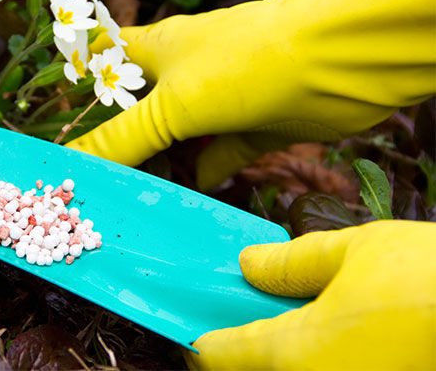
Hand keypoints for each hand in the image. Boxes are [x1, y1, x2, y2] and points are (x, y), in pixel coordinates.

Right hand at [66, 0, 434, 188]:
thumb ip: (121, 139)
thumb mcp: (172, 103)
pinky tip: (183, 206)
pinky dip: (202, 181)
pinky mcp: (250, 129)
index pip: (103, 63)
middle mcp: (183, 74)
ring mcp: (218, 102)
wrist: (339, 62)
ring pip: (177, 142)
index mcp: (155, 50)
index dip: (79, 89)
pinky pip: (216, 160)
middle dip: (117, 145)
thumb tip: (70, 169)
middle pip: (138, 113)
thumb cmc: (244, 63)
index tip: (55, 126)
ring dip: (159, 170)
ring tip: (127, 206)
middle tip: (88, 184)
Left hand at [184, 220, 435, 369]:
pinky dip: (317, 358)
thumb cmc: (430, 281)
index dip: (201, 337)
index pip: (217, 356)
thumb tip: (248, 266)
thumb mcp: (354, 252)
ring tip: (303, 315)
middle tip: (252, 314)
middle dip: (241, 349)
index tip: (198, 323)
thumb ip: (291, 263)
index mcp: (293, 353)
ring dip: (281, 353)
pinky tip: (344, 334)